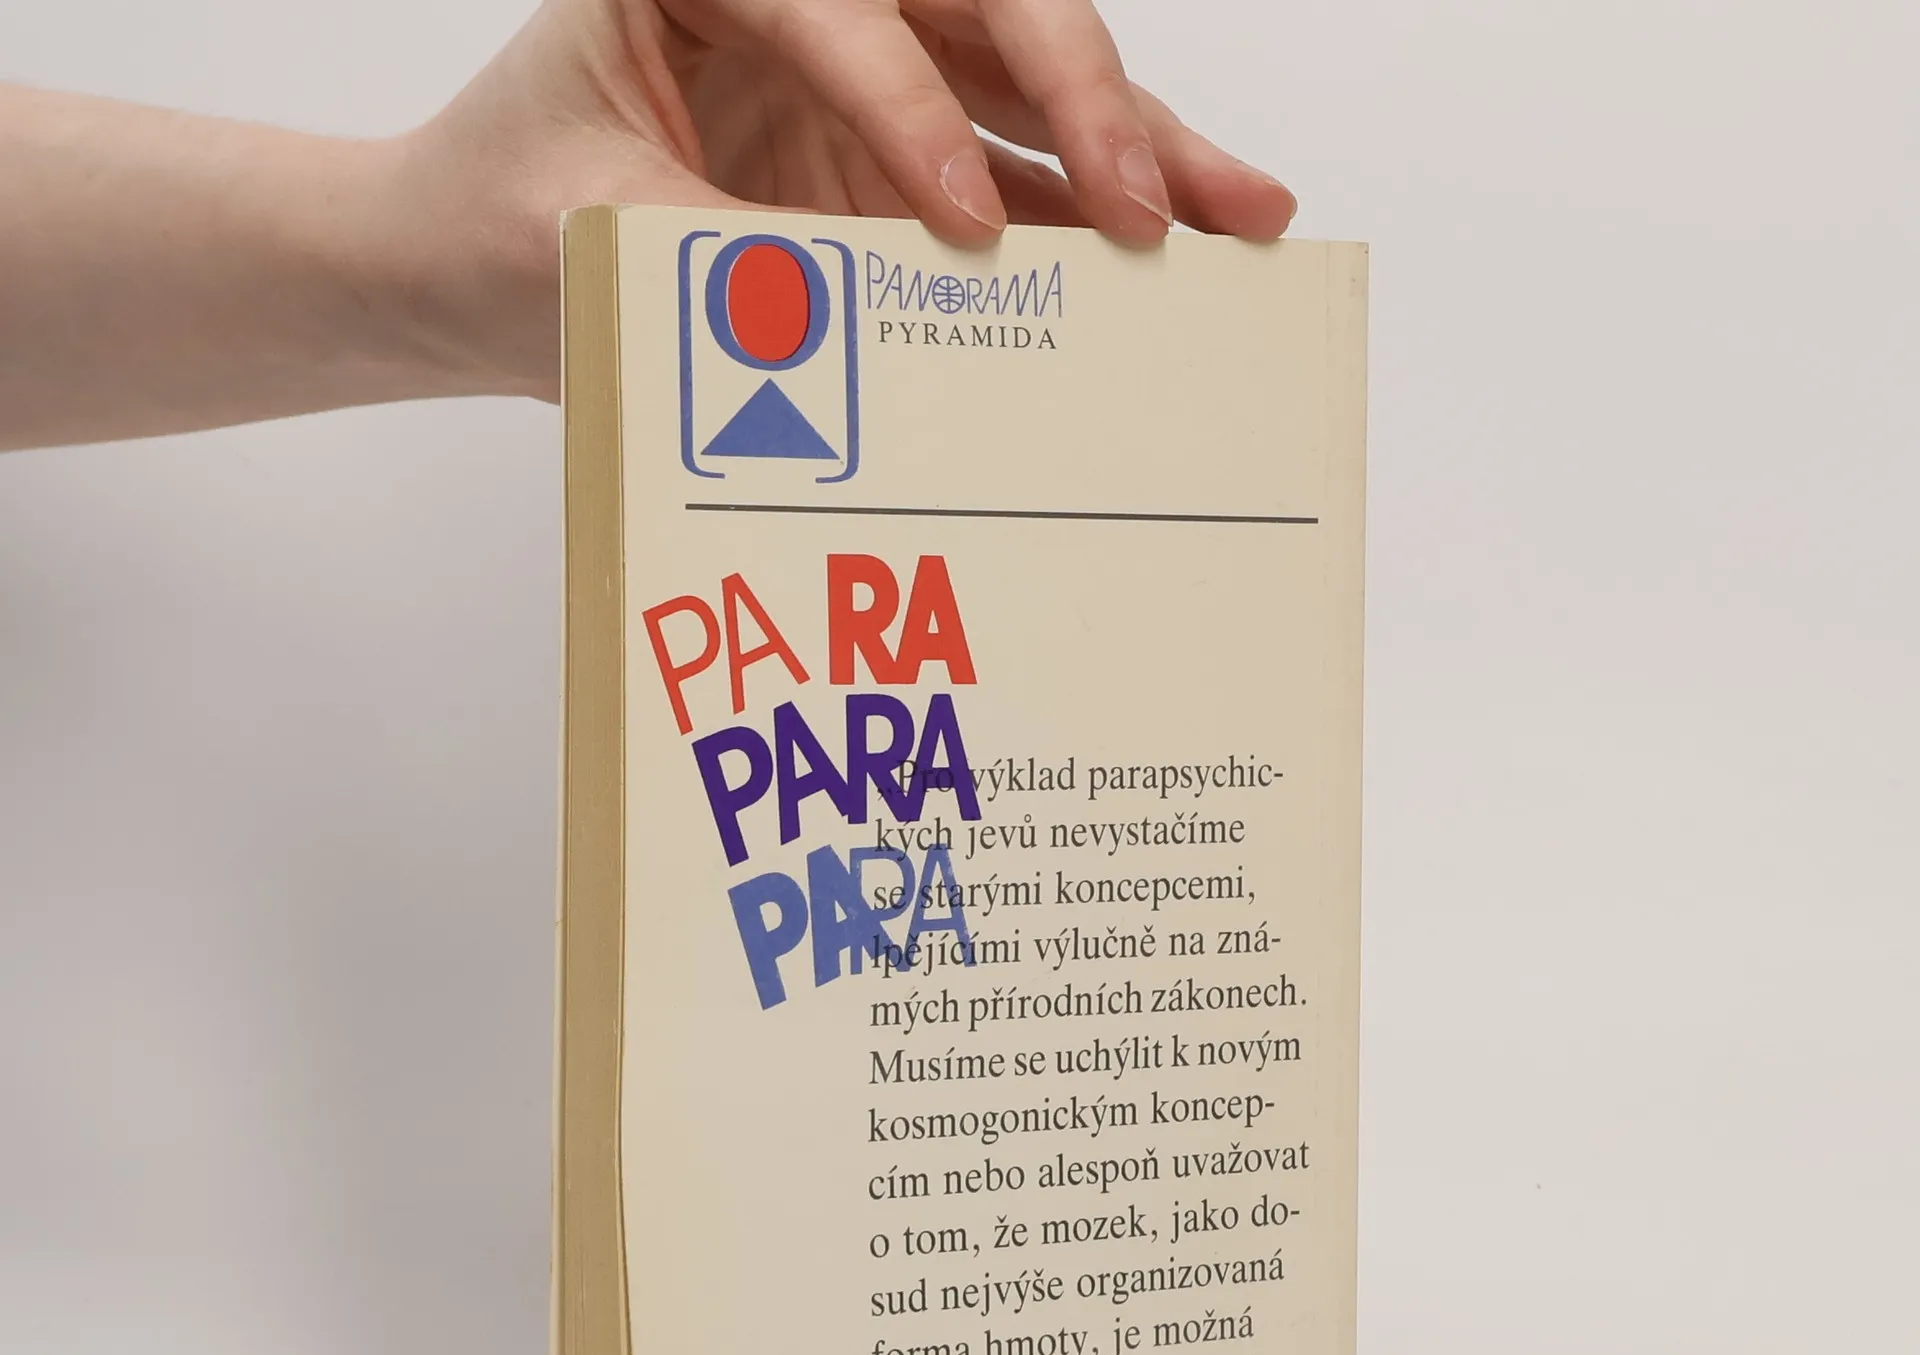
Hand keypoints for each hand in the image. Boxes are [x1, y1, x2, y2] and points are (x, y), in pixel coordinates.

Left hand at [397, 0, 1296, 398]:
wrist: (463, 270)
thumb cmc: (498, 226)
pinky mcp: (896, 158)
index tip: (953, 227)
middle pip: (979, 11)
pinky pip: (1017, 175)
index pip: (833, 4)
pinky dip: (1093, 215)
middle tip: (1149, 197)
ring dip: (1138, 145)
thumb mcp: (589, 242)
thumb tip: (879, 324)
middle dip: (1080, 99)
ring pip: (1028, 86)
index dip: (902, 108)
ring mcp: (866, 73)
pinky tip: (1186, 241)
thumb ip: (728, 267)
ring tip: (1243, 212)